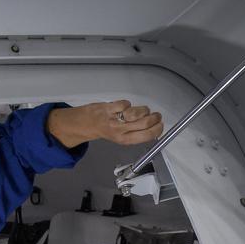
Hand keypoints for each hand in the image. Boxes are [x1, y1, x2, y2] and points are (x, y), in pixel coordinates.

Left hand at [45, 101, 163, 148]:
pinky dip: (127, 103)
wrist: (84, 124)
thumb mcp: (121, 137)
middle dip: (154, 117)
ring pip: (138, 112)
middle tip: (155, 115)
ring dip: (142, 109)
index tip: (160, 124)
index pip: (148, 136)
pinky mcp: (109, 108)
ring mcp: (114, 119)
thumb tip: (153, 127)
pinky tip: (122, 107)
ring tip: (138, 111)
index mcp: (125, 140)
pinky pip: (126, 103)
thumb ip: (136, 133)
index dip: (158, 129)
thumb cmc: (104, 130)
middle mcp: (120, 131)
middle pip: (146, 123)